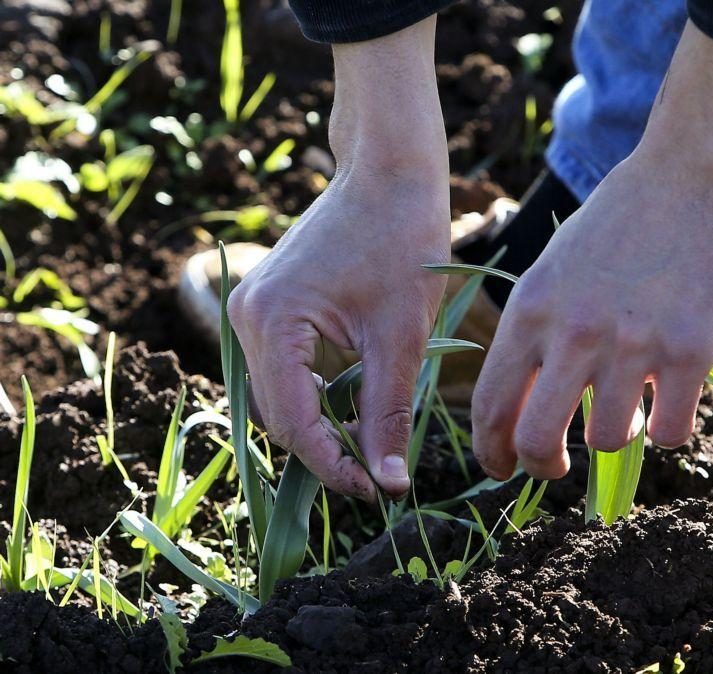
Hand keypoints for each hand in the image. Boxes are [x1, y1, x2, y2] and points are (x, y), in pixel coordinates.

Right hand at [227, 18, 448, 499]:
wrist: (389, 172)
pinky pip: (281, 370)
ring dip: (318, 428)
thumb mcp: (400, 335)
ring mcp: (250, 308)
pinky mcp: (266, 304)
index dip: (333, 467)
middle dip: (324, 452)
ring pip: (277, 396)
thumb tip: (388, 483)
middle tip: (376, 481)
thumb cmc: (404, 241)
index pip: (294, 421)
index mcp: (271, 321)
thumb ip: (388, 411)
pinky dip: (312, 397)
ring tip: (367, 454)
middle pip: (277, 413)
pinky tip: (348, 413)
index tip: (376, 494)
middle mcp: (244, 316)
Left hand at [471, 21, 712, 478]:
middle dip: (542, 467)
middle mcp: (573, 332)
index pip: (490, 404)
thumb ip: (534, 335)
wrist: (691, 176)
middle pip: (537, 441)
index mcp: (530, 310)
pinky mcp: (689, 351)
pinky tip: (672, 402)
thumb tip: (522, 407)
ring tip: (630, 407)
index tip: (501, 468)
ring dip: (617, 436)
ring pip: (609, 440)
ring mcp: (632, 344)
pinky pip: (671, 431)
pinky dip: (669, 429)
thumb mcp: (553, 270)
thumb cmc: (617, 223)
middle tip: (557, 468)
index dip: (491, 451)